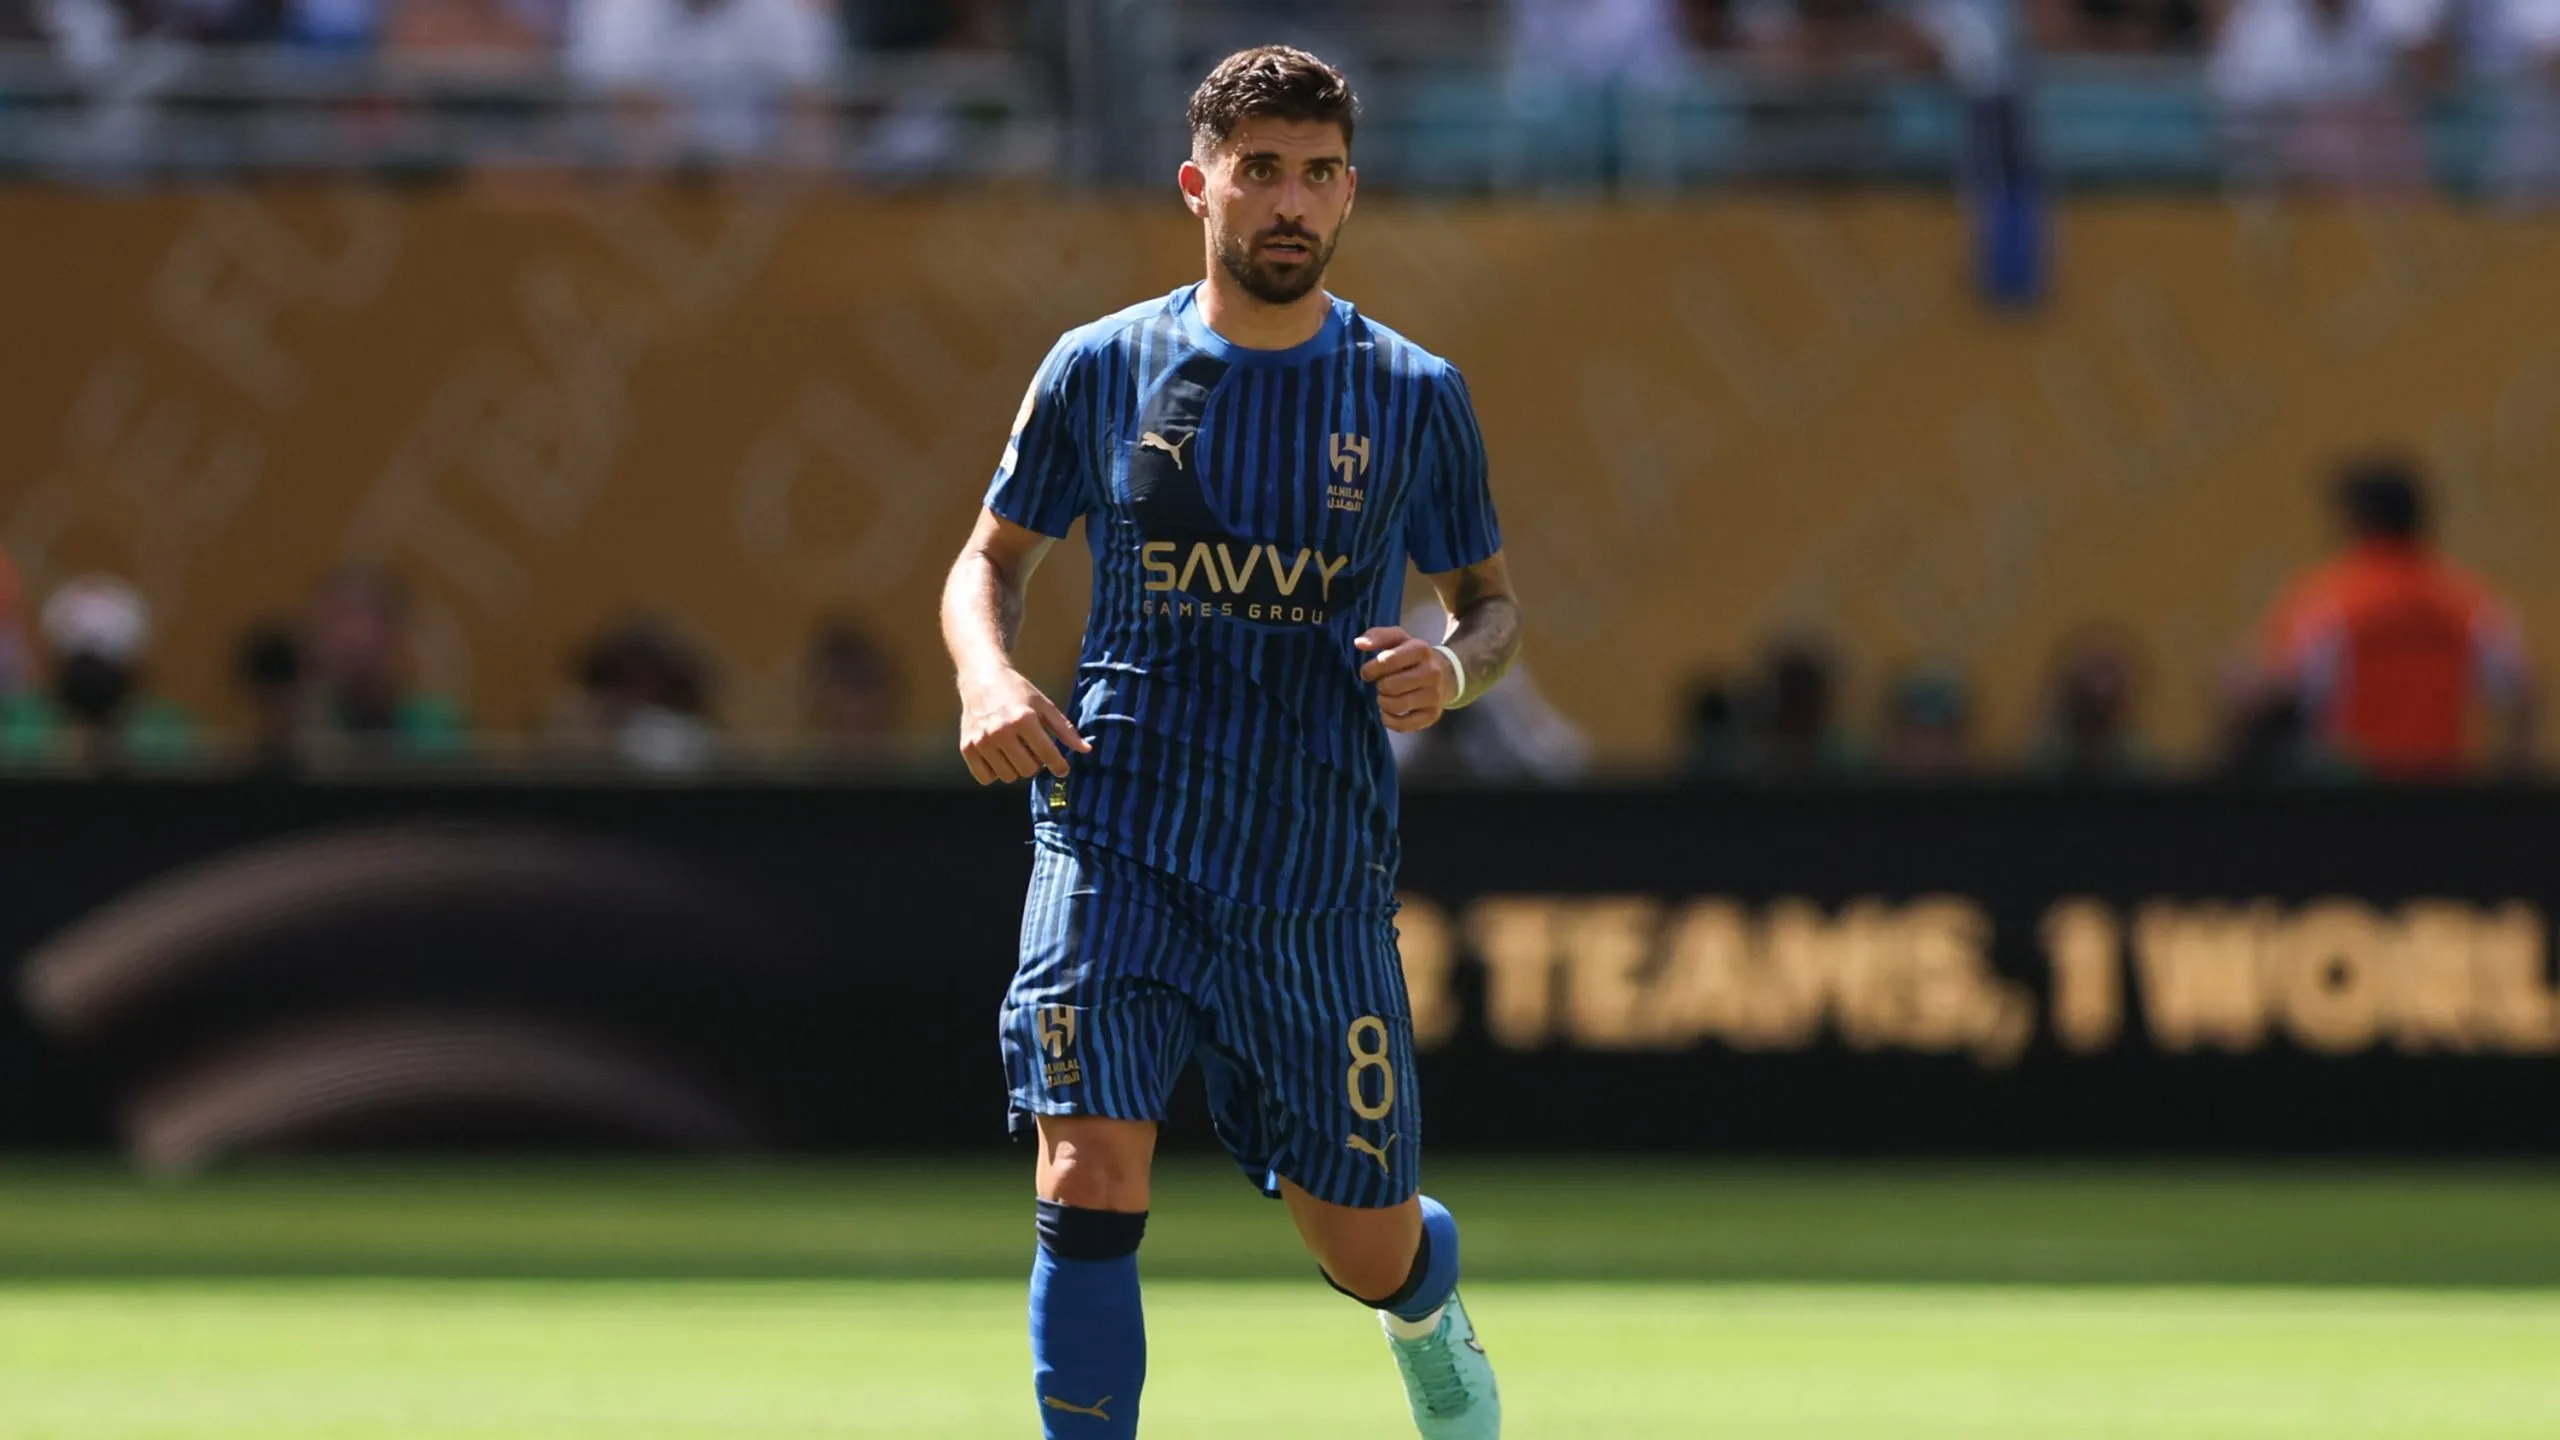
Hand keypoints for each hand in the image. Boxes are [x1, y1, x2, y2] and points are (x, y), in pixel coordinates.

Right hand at [957, 665, 1089, 783]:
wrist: (982, 678)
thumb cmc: (1017, 691)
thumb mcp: (1044, 705)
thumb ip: (1065, 729)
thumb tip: (1087, 750)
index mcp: (1024, 719)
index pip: (1047, 755)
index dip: (1059, 765)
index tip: (1062, 769)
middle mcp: (1001, 731)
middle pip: (1028, 770)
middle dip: (1035, 764)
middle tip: (1032, 750)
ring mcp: (981, 741)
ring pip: (1008, 776)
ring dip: (1015, 768)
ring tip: (1014, 751)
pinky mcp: (966, 747)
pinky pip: (986, 778)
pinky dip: (995, 773)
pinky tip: (998, 757)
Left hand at [1354, 627, 1457, 733]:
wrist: (1446, 674)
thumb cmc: (1413, 656)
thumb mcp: (1399, 639)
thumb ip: (1378, 636)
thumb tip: (1359, 643)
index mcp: (1421, 649)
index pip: (1387, 660)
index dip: (1370, 669)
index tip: (1368, 672)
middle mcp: (1431, 672)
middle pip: (1389, 686)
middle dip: (1379, 686)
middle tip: (1382, 684)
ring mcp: (1434, 695)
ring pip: (1395, 706)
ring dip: (1383, 702)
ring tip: (1386, 696)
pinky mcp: (1433, 715)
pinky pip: (1403, 725)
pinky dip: (1389, 720)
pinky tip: (1388, 712)